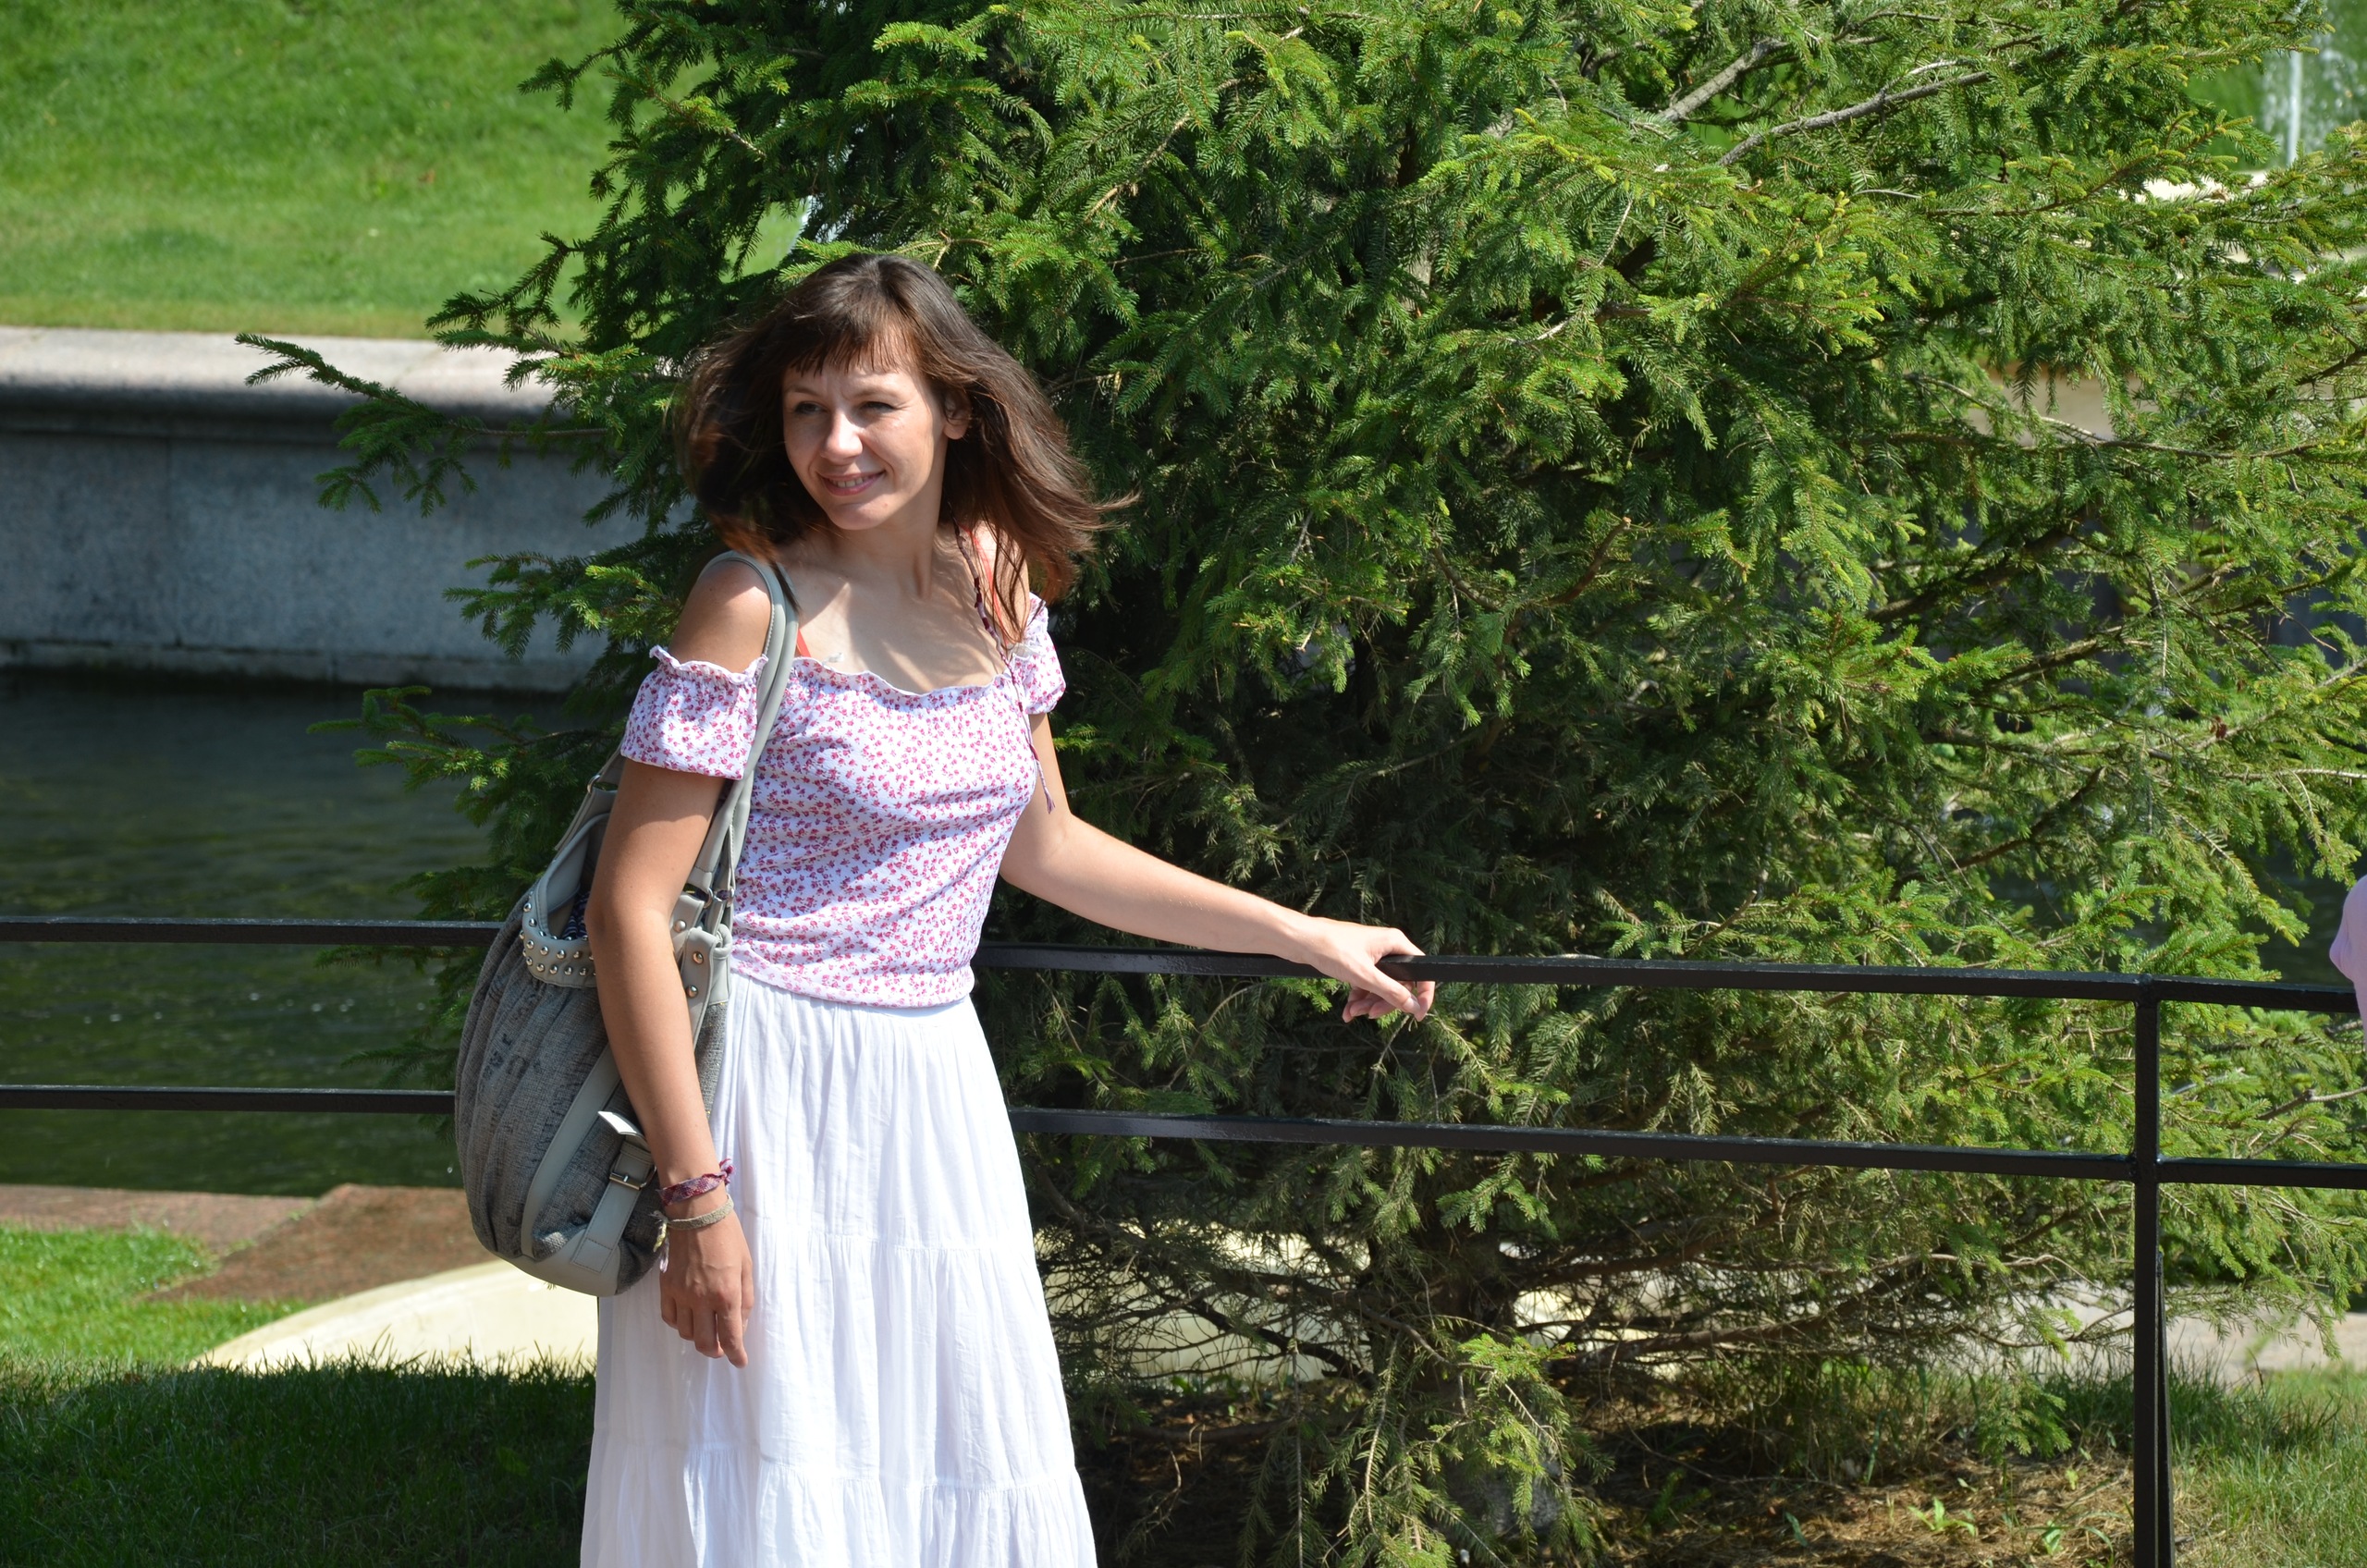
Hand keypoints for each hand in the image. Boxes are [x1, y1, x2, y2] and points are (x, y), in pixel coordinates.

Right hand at [658, 1199, 754, 1366]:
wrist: (698, 1214)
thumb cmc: (729, 1237)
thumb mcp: (747, 1268)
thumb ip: (745, 1300)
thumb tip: (739, 1326)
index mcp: (727, 1294)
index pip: (730, 1337)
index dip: (736, 1355)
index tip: (740, 1362)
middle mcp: (702, 1299)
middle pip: (703, 1343)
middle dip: (714, 1351)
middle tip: (721, 1348)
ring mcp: (681, 1294)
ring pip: (685, 1333)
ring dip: (697, 1336)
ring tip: (706, 1328)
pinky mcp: (666, 1287)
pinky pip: (669, 1318)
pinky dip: (679, 1324)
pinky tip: (688, 1316)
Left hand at [1291, 917, 1434, 1022]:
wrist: (1299, 940)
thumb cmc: (1331, 949)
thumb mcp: (1364, 975)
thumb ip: (1391, 991)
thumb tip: (1413, 1006)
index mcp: (1395, 943)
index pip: (1421, 972)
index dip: (1422, 995)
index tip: (1418, 1015)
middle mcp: (1386, 948)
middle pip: (1399, 984)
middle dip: (1384, 1003)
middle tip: (1370, 1015)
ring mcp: (1371, 956)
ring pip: (1380, 987)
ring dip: (1368, 1004)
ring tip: (1351, 1013)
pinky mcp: (1357, 962)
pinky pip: (1366, 985)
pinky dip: (1358, 999)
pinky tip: (1347, 1011)